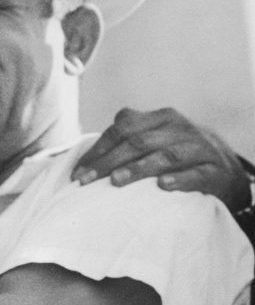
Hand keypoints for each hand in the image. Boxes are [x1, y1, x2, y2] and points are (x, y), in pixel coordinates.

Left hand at [72, 107, 249, 209]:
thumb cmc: (177, 154)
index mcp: (159, 118)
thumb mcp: (154, 138)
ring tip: (116, 182)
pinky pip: (197, 174)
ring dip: (138, 169)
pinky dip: (179, 179)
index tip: (77, 173)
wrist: (226, 168)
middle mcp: (179, 128)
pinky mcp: (216, 171)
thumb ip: (124, 138)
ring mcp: (199, 148)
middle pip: (138, 142)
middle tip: (87, 181)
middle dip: (108, 162)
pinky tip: (163, 186)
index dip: (97, 150)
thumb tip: (81, 156)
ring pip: (165, 156)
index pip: (121, 129)